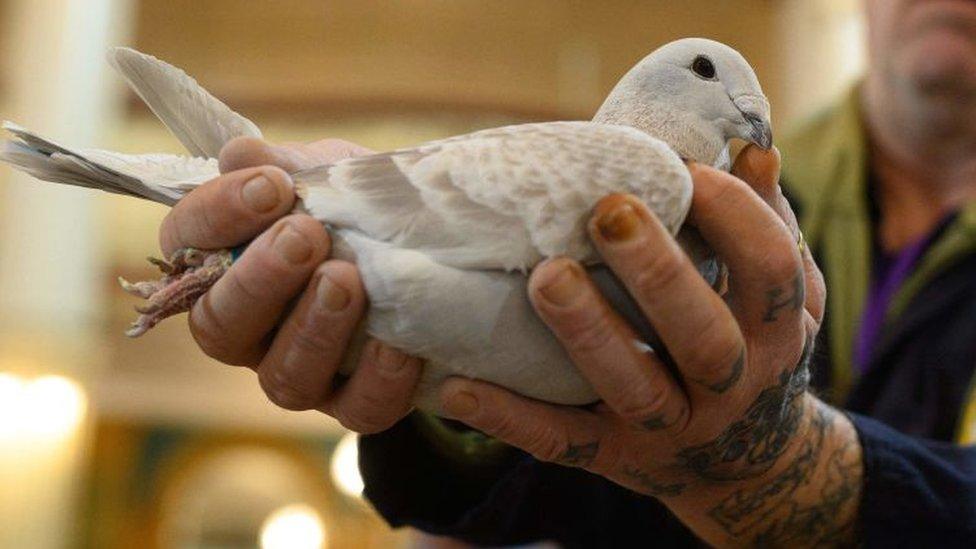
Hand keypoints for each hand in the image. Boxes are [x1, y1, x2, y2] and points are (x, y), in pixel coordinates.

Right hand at [157, 137, 423, 432]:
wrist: (435, 257)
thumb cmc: (362, 212)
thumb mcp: (334, 178)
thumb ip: (291, 168)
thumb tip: (241, 154)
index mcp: (224, 265)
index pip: (188, 243)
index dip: (218, 216)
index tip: (271, 184)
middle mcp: (249, 330)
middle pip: (221, 325)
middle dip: (260, 279)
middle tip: (304, 234)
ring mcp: (300, 372)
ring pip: (285, 378)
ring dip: (313, 330)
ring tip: (346, 280)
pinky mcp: (355, 404)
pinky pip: (359, 410)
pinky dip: (379, 380)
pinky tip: (400, 342)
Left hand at [437, 146, 862, 546]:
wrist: (749, 468)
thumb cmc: (755, 350)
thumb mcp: (785, 297)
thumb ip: (765, 225)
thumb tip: (750, 149)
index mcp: (776, 333)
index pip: (769, 271)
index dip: (733, 215)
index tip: (683, 168)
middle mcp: (732, 386)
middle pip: (703, 336)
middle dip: (658, 272)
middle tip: (608, 212)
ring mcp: (672, 429)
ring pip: (634, 387)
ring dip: (588, 332)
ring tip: (545, 276)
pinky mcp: (615, 457)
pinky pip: (561, 441)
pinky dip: (510, 417)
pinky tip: (457, 388)